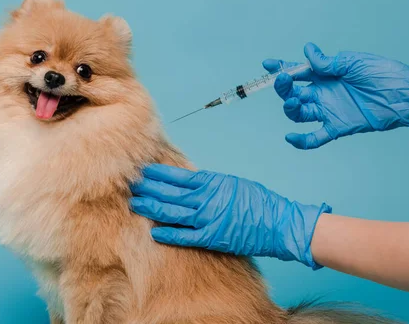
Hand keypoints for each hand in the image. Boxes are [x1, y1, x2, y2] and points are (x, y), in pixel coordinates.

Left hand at [130, 164, 330, 268]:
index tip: (143, 171)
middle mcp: (206, 199)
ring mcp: (208, 219)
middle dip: (148, 189)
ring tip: (135, 204)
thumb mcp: (231, 183)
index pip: (177, 176)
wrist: (278, 222)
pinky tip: (155, 233)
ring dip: (152, 208)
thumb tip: (188, 181)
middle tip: (130, 186)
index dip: (157, 174)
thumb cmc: (257, 201)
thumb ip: (208, 183)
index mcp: (211, 182)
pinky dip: (169, 234)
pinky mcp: (213, 238)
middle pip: (169, 193)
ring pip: (172, 213)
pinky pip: (185, 236)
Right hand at [263, 43, 408, 148]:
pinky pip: (315, 137)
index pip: (297, 71)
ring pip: (299, 113)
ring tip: (293, 102)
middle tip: (283, 80)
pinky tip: (290, 137)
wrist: (404, 95)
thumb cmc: (383, 74)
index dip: (281, 68)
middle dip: (283, 86)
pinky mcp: (337, 127)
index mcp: (325, 75)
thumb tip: (307, 50)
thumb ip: (327, 61)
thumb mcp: (353, 62)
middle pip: (293, 92)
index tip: (267, 65)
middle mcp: (323, 93)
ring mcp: (328, 110)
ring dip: (290, 108)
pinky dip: (301, 141)